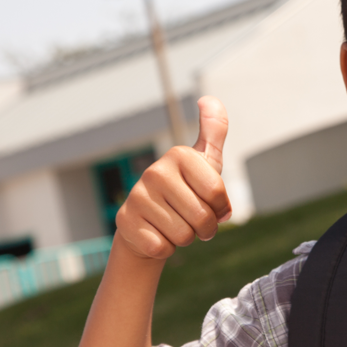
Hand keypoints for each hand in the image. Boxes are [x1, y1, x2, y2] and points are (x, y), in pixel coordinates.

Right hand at [114, 96, 231, 260]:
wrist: (148, 223)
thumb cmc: (185, 191)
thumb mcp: (204, 162)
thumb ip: (213, 131)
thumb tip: (209, 98)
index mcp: (179, 155)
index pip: (218, 194)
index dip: (222, 210)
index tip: (214, 207)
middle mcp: (155, 171)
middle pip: (202, 218)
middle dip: (205, 228)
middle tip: (195, 222)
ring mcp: (137, 196)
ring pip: (183, 236)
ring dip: (185, 238)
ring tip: (175, 225)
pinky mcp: (124, 221)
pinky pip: (162, 247)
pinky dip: (165, 248)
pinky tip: (157, 234)